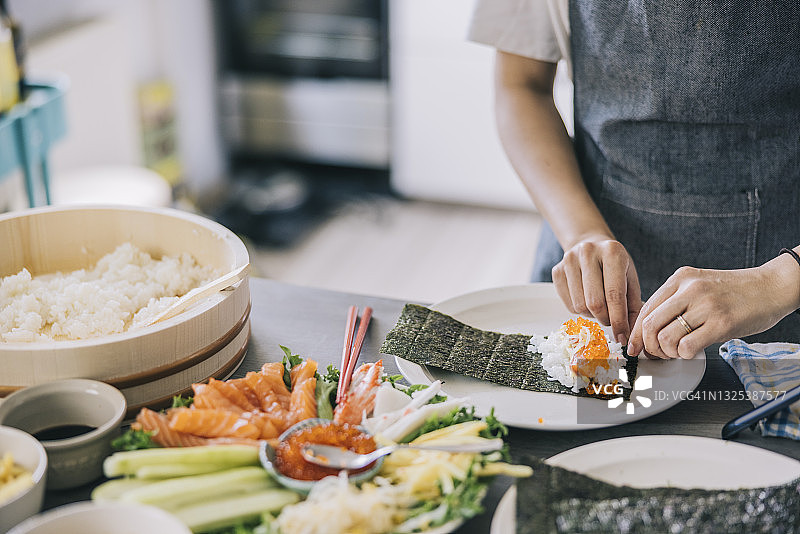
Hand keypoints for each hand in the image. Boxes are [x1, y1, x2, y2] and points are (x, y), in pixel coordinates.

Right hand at [552, 236, 642, 345]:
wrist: (591, 244)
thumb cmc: (615, 265)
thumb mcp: (630, 279)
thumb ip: (633, 306)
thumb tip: (629, 335)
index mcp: (612, 252)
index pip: (614, 294)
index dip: (619, 320)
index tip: (622, 336)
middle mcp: (588, 252)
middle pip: (594, 302)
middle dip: (605, 319)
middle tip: (611, 320)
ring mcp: (569, 260)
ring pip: (580, 305)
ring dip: (592, 314)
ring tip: (600, 306)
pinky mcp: (557, 270)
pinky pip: (568, 304)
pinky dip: (580, 309)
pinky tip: (586, 299)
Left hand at [628, 264, 795, 358]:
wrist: (772, 287)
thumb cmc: (735, 291)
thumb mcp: (699, 285)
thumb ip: (675, 301)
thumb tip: (649, 329)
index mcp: (680, 278)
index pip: (644, 309)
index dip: (636, 333)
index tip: (635, 346)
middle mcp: (689, 289)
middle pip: (649, 324)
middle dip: (648, 346)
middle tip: (657, 355)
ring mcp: (706, 305)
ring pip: (665, 337)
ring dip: (667, 353)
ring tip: (678, 352)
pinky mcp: (721, 323)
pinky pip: (687, 347)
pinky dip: (684, 355)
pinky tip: (692, 352)